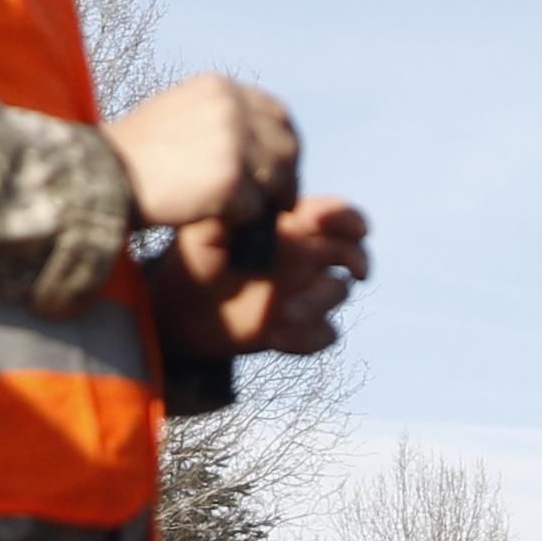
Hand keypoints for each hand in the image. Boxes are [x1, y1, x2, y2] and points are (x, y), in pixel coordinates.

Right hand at [103, 73, 299, 234]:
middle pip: (287, 146)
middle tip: (277, 204)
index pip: (278, 113)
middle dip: (286, 178)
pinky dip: (239, 221)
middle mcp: (231, 106)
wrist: (99, 177)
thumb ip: (218, 119)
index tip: (282, 170)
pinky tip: (213, 218)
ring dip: (263, 203)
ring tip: (238, 214)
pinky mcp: (230, 177)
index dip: (285, 145)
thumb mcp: (178, 115)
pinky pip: (255, 208)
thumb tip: (262, 141)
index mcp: (219, 88)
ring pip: (276, 180)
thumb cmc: (134, 157)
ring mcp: (233, 140)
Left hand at [146, 194, 368, 366]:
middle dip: (358, 260)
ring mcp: (306, 292)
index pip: (334, 215)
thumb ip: (232, 211)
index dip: (346, 218)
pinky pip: (325, 334)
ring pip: (338, 293)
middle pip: (353, 252)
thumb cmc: (194, 259)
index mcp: (292, 226)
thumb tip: (258, 202)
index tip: (347, 227)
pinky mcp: (300, 327)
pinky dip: (305, 338)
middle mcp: (306, 257)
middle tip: (354, 272)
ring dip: (315, 303)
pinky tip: (274, 337)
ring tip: (281, 314)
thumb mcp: (204, 229)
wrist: (182, 308)